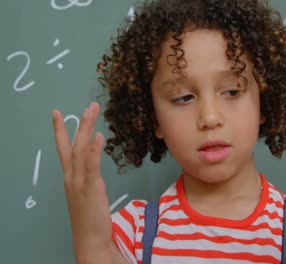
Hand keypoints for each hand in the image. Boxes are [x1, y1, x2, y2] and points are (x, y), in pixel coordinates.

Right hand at [52, 102, 115, 262]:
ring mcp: (79, 182)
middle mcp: (72, 176)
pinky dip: (94, 150)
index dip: (60, 130)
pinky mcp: (90, 188)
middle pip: (73, 144)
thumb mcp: (88, 192)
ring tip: (92, 111)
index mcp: (70, 176)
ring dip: (87, 129)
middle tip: (90, 105)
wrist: (89, 238)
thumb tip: (94, 164)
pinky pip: (91, 166)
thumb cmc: (90, 216)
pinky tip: (99, 136)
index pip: (64, 149)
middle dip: (80, 124)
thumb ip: (89, 177)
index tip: (58, 112)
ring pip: (81, 150)